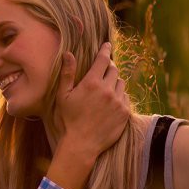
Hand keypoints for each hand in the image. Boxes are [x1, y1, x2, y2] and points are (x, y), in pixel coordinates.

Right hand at [48, 43, 129, 188]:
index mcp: (91, 83)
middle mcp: (107, 90)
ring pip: (121, 83)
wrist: (82, 143)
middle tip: (102, 72)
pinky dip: (119, 96)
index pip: (103, 60)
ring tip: (105, 91)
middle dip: (108, 68)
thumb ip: (67, 73)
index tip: (107, 45)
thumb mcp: (63, 96)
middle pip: (114, 70)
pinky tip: (110, 103)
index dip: (105, 50)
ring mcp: (118, 101)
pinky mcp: (125, 112)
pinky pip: (125, 97)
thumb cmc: (69, 119)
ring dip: (114, 83)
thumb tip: (68, 53)